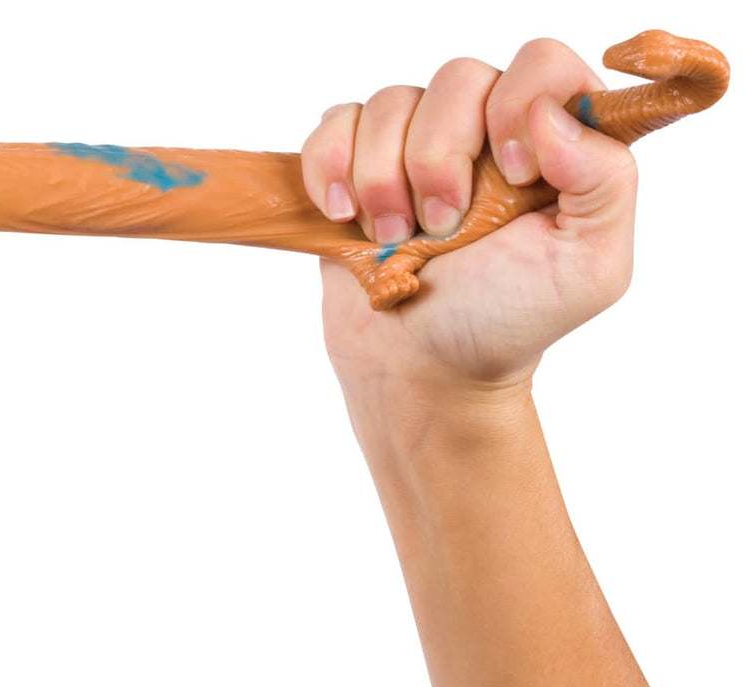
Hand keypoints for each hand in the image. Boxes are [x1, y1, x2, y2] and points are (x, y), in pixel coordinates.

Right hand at [301, 39, 636, 402]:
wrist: (422, 368)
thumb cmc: (505, 322)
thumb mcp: (589, 267)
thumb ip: (607, 181)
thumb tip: (550, 113)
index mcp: (551, 144)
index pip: (544, 66)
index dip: (520, 106)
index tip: (510, 177)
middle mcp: (484, 131)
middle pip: (458, 78)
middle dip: (440, 156)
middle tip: (443, 227)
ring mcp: (414, 145)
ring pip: (390, 102)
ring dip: (384, 177)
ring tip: (393, 237)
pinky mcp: (353, 166)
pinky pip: (333, 125)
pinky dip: (330, 168)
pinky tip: (346, 217)